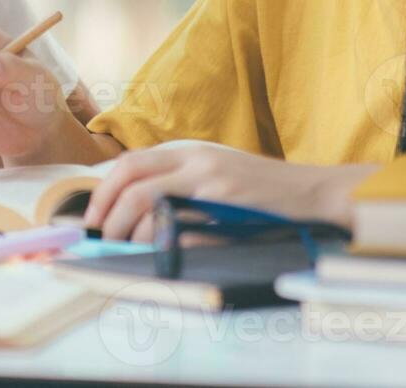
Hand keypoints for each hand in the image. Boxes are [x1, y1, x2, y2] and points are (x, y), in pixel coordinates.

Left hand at [85, 143, 377, 241]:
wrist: (310, 192)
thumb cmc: (260, 191)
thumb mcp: (215, 176)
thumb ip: (179, 186)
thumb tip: (132, 215)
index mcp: (188, 152)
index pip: (130, 163)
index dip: (104, 190)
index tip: (94, 217)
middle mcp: (195, 159)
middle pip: (131, 176)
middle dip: (107, 208)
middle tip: (101, 235)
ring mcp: (210, 179)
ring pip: (148, 198)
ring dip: (128, 227)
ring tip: (125, 247)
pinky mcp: (227, 202)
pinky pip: (182, 223)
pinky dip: (163, 240)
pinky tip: (161, 252)